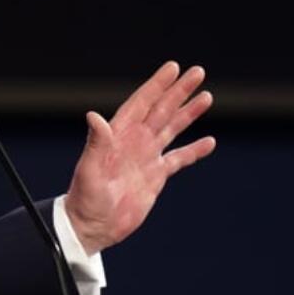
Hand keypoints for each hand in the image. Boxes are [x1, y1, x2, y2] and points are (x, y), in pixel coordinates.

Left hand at [64, 61, 215, 254]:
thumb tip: (93, 116)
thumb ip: (95, 143)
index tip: (173, 68)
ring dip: (188, 113)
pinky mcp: (156, 177)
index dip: (157, 85)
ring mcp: (146, 157)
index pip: (142, 103)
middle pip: (161, 110)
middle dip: (179, 91)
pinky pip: (179, 159)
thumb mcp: (89, 170)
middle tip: (198, 72)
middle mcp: (134, 141)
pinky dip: (194, 150)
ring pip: (172, 129)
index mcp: (118, 135)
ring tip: (206, 96)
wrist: (92, 227)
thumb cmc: (85, 198)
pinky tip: (209, 141)